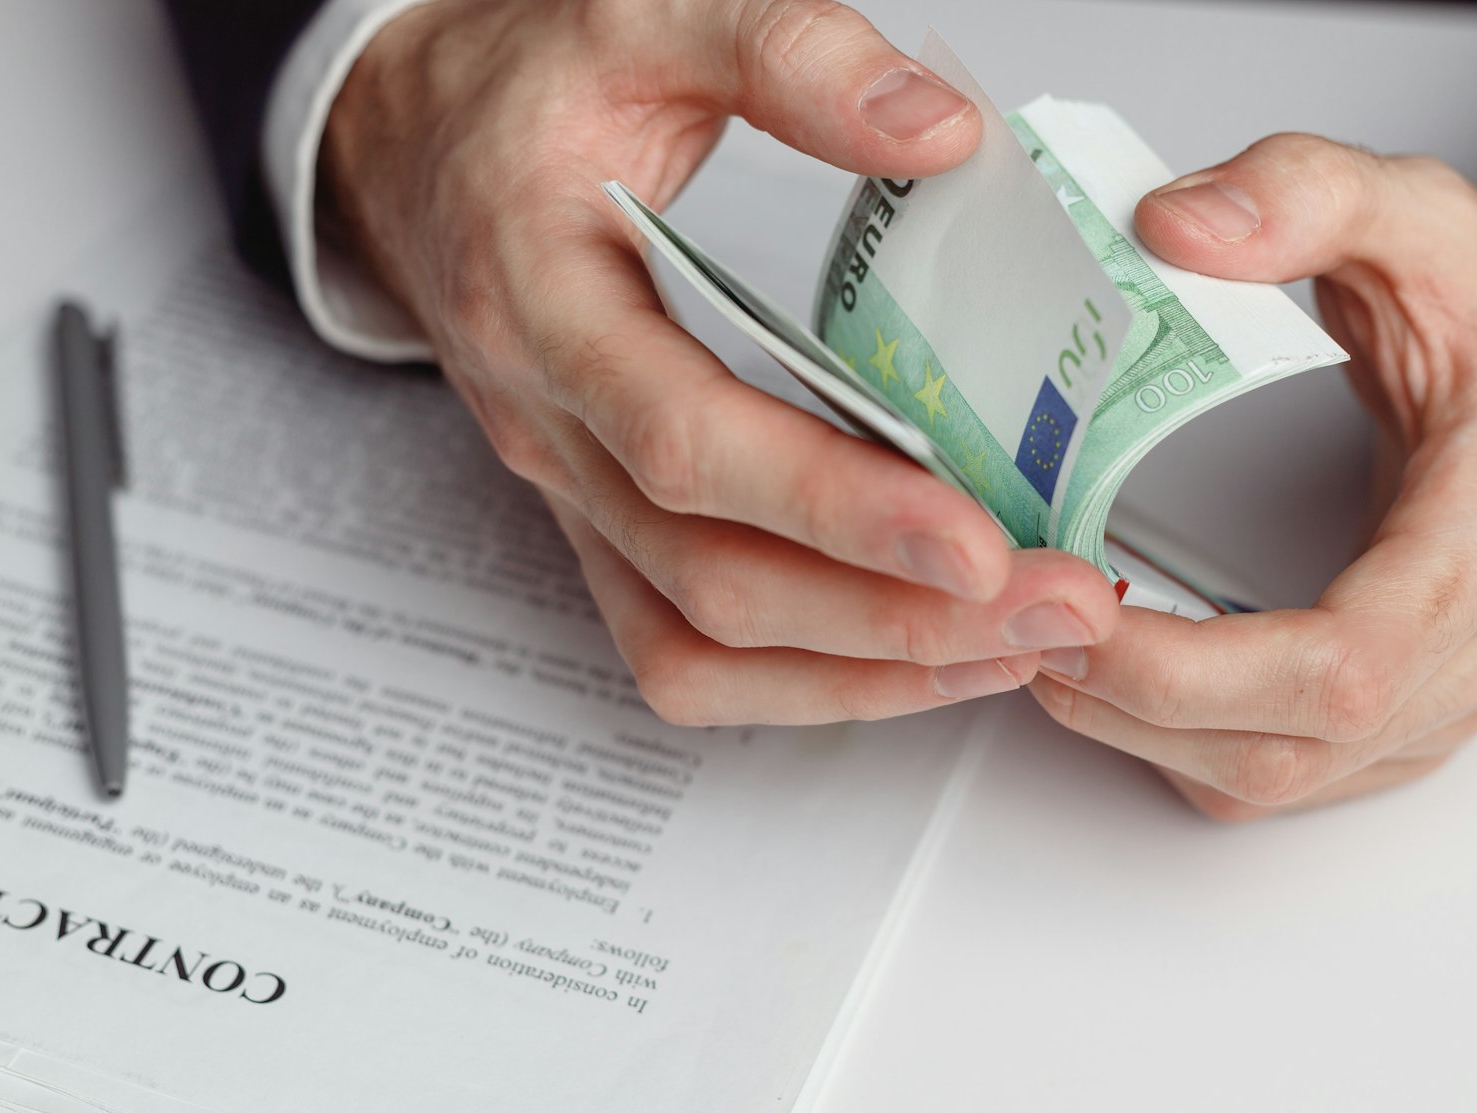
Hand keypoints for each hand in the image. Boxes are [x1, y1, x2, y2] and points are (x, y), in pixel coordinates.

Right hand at [319, 0, 1119, 724]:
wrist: (422, 148)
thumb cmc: (524, 92)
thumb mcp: (643, 16)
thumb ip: (786, 52)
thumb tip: (938, 131)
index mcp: (542, 303)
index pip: (685, 441)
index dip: (832, 505)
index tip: (976, 541)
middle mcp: (549, 428)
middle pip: (713, 578)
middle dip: (896, 614)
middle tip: (1054, 609)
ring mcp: (573, 496)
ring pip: (701, 644)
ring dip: (866, 668)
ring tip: (1016, 648)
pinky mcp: (604, 529)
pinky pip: (686, 652)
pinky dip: (808, 681)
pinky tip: (918, 659)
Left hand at [1029, 134, 1476, 818]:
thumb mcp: (1422, 214)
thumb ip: (1307, 193)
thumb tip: (1175, 228)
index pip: (1348, 665)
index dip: (1196, 669)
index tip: (1079, 615)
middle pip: (1290, 746)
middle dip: (1130, 700)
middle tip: (1019, 618)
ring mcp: (1448, 704)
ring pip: (1275, 779)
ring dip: (1136, 730)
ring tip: (1044, 640)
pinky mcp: (1405, 728)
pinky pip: (1280, 774)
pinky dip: (1176, 738)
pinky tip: (1114, 668)